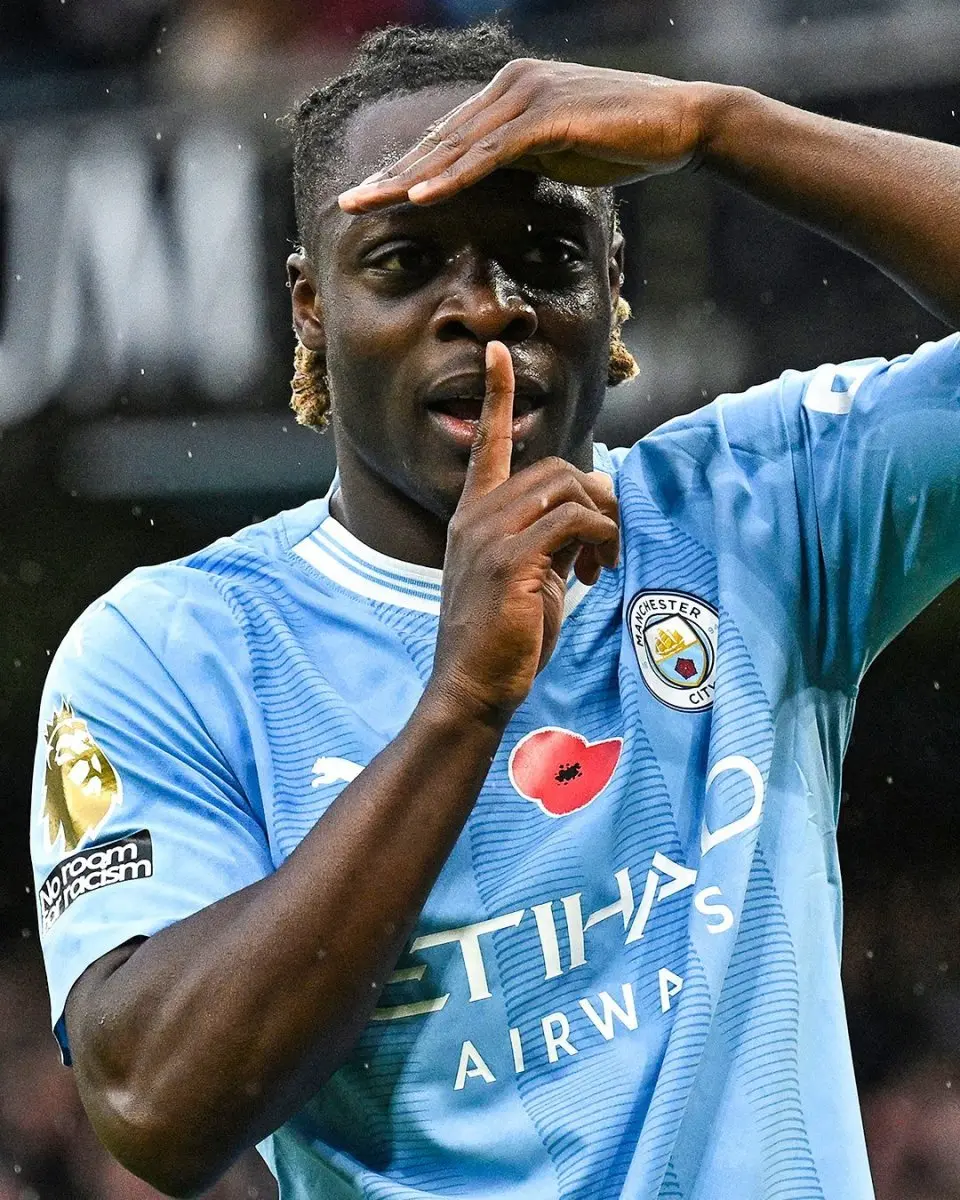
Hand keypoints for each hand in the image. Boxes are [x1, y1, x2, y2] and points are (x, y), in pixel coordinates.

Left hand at [338, 59, 709, 211]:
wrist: (684, 124)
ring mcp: (527, 96)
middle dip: (390, 176)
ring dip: (408, 181)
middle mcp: (510, 86)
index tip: (372, 199)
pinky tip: (420, 199)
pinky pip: (489, 153)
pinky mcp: (547, 115)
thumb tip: (491, 180)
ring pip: (455, 147)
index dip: (406, 171)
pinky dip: (453, 177)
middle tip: (347, 202)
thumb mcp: (560, 152)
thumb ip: (521, 159)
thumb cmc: (626, 141)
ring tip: (367, 204)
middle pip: (439, 141)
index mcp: (509, 93)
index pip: (447, 140)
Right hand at [427, 341, 619, 723]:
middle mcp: (477, 517)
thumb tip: (592, 510)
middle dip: (596, 498)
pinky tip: (595, 573)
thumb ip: (549, 537)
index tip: (497, 352)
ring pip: (568, 488)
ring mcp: (490, 536)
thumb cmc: (502, 638)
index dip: (494, 395)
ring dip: (602, 522)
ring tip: (599, 566)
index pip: (485, 443)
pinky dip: (601, 540)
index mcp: (474, 516)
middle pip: (554, 467)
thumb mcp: (526, 577)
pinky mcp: (511, 560)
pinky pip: (576, 521)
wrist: (471, 686)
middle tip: (606, 546)